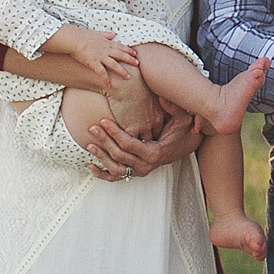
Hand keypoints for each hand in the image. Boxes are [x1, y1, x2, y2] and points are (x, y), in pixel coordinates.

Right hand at [52, 27, 140, 89]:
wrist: (74, 39)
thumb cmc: (84, 36)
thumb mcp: (97, 33)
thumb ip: (106, 34)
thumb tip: (114, 34)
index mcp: (107, 43)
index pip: (120, 46)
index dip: (128, 50)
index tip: (135, 53)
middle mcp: (106, 50)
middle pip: (120, 55)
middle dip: (130, 59)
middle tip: (138, 63)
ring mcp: (100, 57)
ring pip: (114, 65)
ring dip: (122, 71)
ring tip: (128, 77)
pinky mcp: (94, 63)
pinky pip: (101, 72)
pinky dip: (105, 78)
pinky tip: (109, 84)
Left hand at [84, 106, 200, 180]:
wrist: (185, 145)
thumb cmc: (181, 131)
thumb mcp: (182, 118)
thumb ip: (173, 107)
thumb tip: (161, 97)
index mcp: (154, 152)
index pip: (129, 144)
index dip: (115, 133)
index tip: (104, 121)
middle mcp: (146, 165)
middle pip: (119, 155)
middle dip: (105, 141)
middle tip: (93, 127)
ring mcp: (140, 170)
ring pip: (116, 168)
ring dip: (101, 157)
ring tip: (89, 144)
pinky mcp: (135, 172)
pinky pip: (117, 177)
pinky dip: (103, 174)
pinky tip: (91, 167)